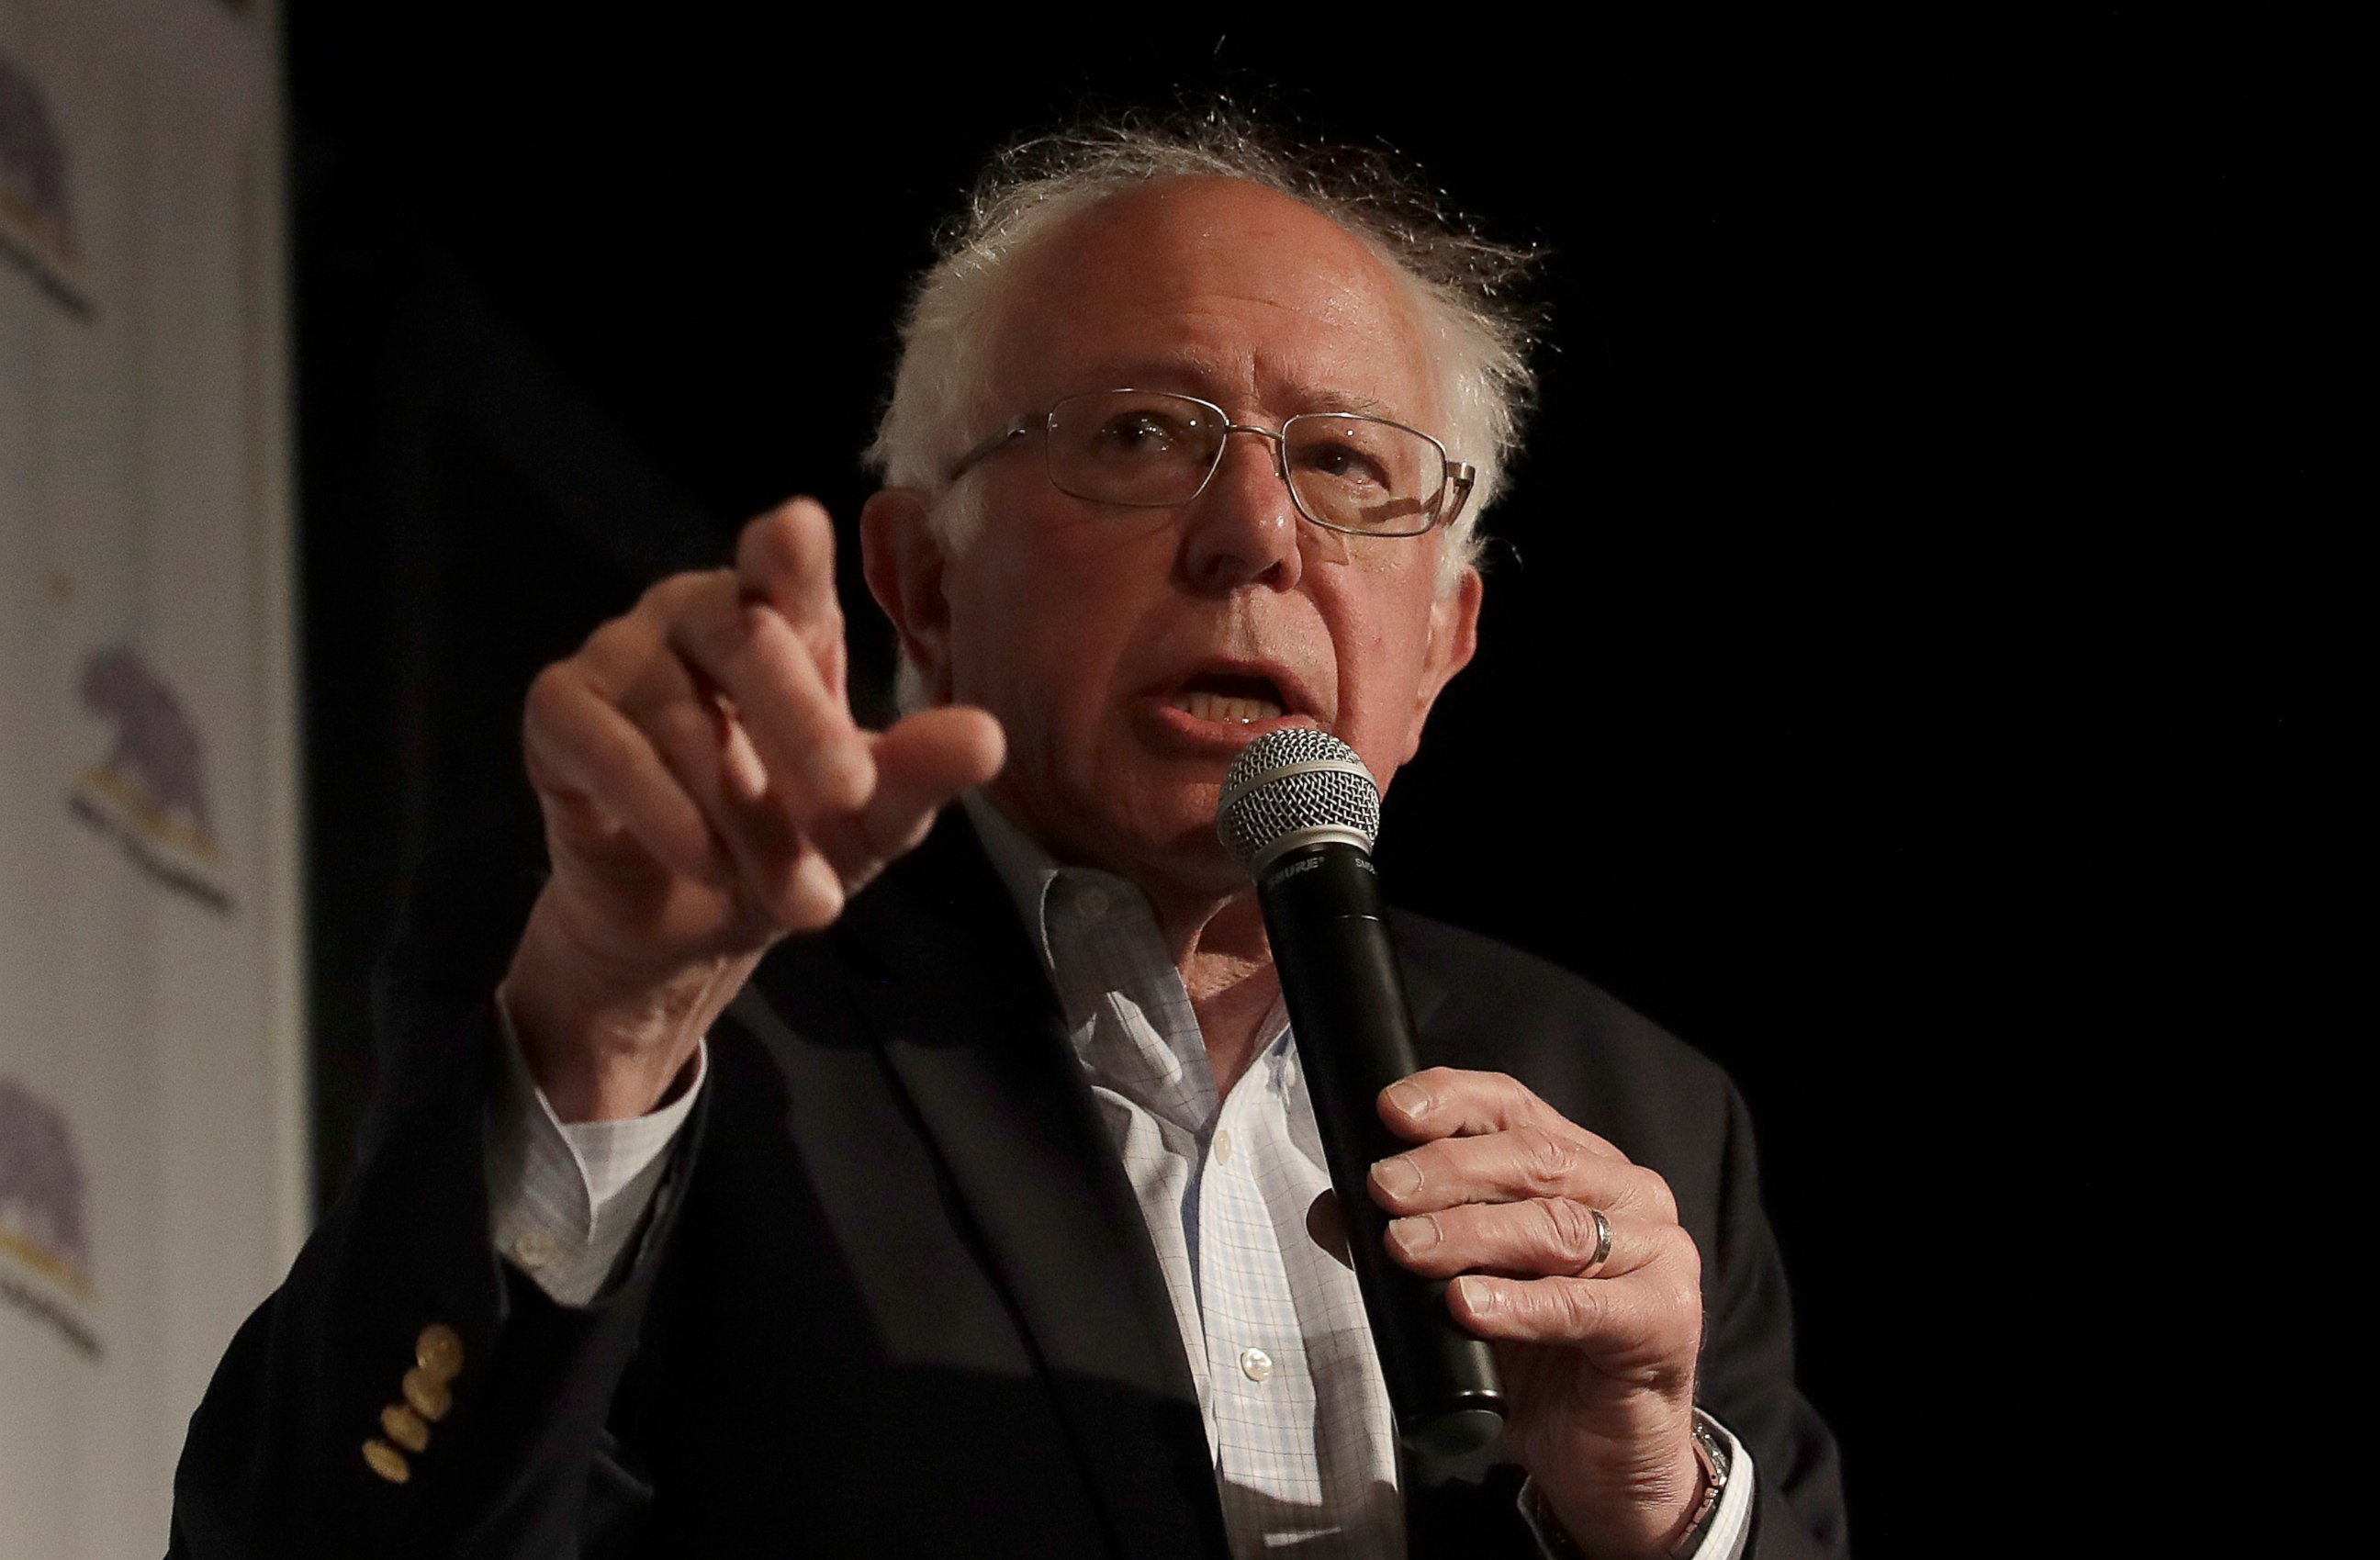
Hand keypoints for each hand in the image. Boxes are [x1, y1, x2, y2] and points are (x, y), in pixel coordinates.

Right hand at [504, 498, 1003, 1119]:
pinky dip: (663, 814)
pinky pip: (607, 750)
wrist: (693, 921)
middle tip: (852, 796)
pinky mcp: (559, 712)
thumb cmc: (791, 838)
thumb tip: (990, 739)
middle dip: (805, 725)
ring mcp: (618, 654)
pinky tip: (708, 867)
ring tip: (805, 901)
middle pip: (745, 637)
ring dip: (750, 822)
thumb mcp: (871, 817)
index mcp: (779, 616)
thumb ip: (921, 772)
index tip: (795, 533)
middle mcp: (694, 613)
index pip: (783, 560)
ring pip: (686, 723)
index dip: (787, 547)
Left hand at [1369, 1068, 1706, 1559]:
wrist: (1603, 1453)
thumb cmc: (1539, 1357)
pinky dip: (1518, 1304)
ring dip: (1471, 1232)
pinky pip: (1583, 1306)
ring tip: (1408, 1248)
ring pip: (1556, 1225)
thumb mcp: (1462, 1285)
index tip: (1390, 1112)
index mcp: (1579, 1164)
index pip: (1512, 1106)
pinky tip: (1467, 1306)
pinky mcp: (1665, 1319)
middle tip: (1384, 1189)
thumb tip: (1332, 1209)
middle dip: (1448, 1170)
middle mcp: (1626, 1193)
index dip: (1451, 1100)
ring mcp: (1656, 1253)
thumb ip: (1408, 1241)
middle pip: (1533, 1158)